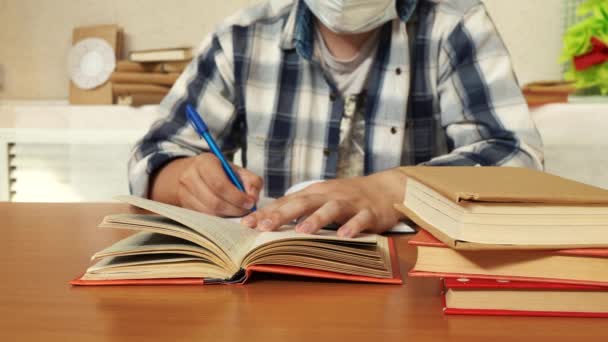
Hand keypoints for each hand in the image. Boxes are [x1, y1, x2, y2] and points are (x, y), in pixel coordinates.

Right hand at [167, 153, 262, 215]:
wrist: (193, 173)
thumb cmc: (219, 172)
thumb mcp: (237, 171)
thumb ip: (251, 181)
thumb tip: (253, 197)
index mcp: (204, 162)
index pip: (219, 184)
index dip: (237, 196)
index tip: (249, 202)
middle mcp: (190, 176)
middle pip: (214, 201)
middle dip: (234, 209)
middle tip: (246, 210)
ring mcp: (183, 192)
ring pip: (208, 212)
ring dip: (227, 215)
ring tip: (238, 211)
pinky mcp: (184, 206)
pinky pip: (204, 217)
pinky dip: (219, 217)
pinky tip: (227, 212)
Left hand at [240, 169, 406, 237]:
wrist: (385, 189)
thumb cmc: (348, 197)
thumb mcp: (322, 198)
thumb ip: (300, 207)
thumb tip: (269, 220)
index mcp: (315, 193)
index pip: (287, 202)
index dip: (266, 212)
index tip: (245, 223)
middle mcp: (329, 195)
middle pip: (303, 203)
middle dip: (282, 214)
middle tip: (263, 227)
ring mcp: (350, 203)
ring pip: (331, 209)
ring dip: (316, 219)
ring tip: (301, 231)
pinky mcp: (369, 212)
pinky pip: (360, 220)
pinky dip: (352, 226)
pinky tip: (344, 236)